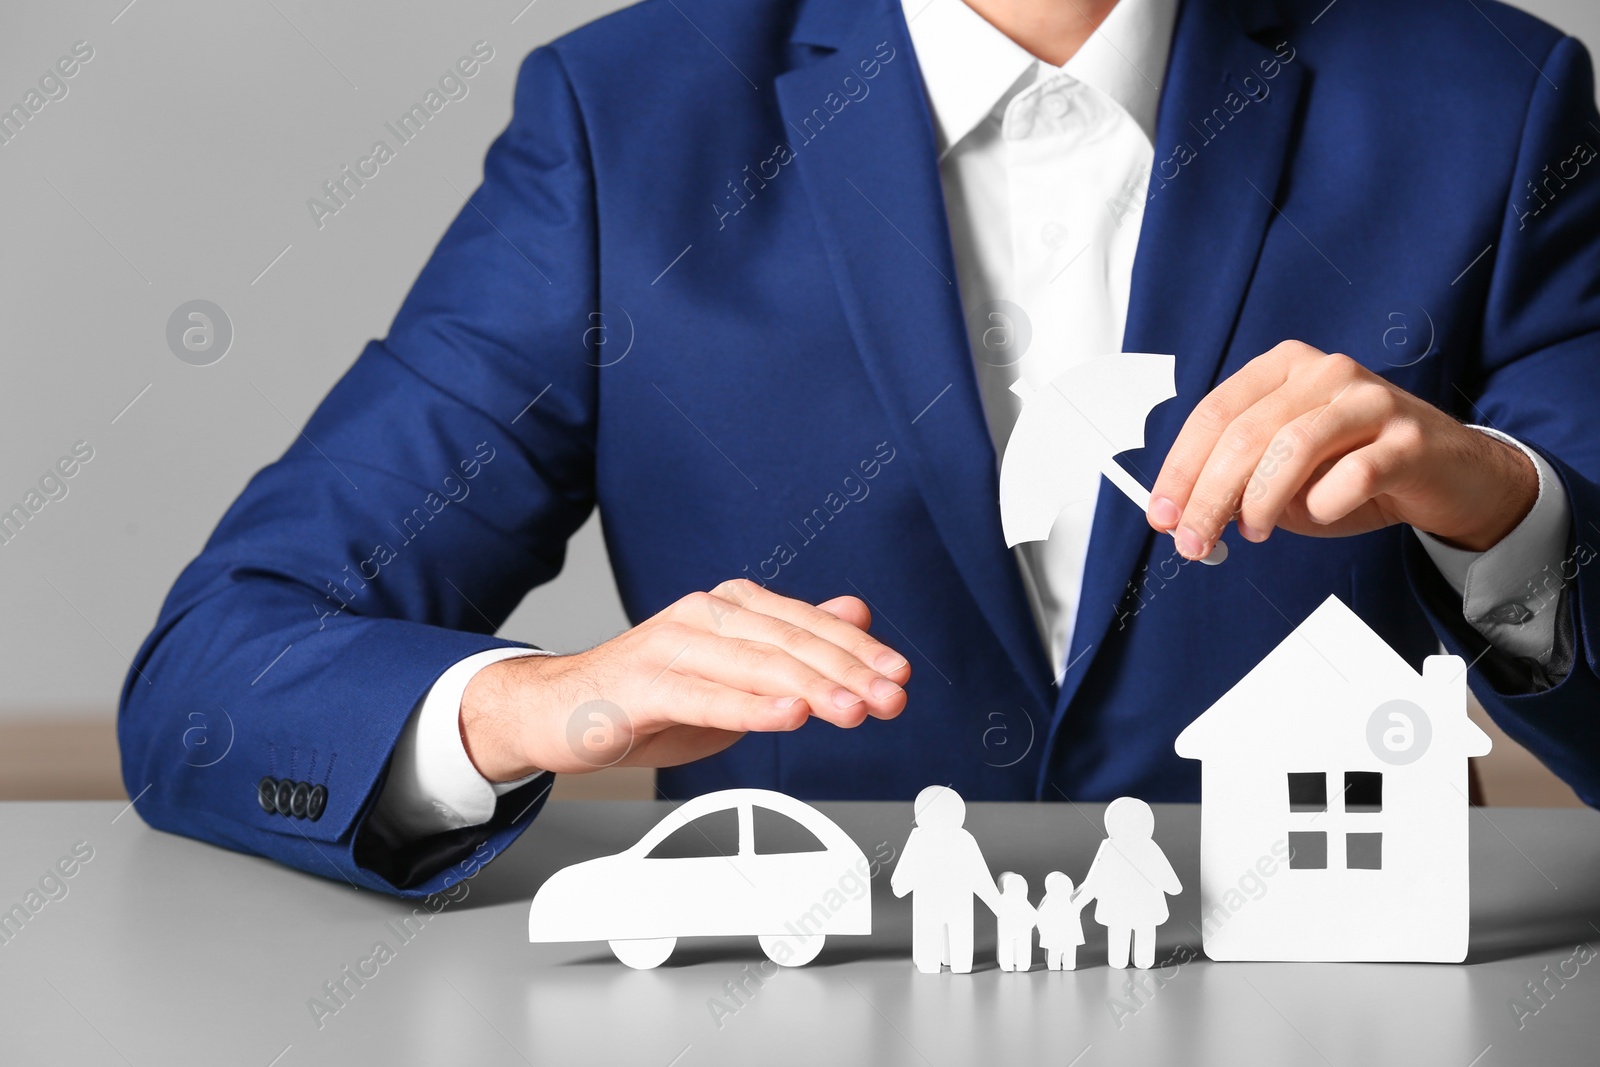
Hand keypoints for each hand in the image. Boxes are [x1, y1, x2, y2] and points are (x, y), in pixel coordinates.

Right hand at [458, 579, 910, 779]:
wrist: (560, 711)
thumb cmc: (652, 694)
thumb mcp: (736, 672)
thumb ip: (793, 644)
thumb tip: (855, 613)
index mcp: (731, 607)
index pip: (807, 625)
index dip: (858, 651)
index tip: (898, 677)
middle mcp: (703, 615)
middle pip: (789, 642)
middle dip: (847, 672)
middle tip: (889, 699)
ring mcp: (670, 645)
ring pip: (755, 664)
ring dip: (811, 689)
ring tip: (853, 709)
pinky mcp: (642, 684)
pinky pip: (705, 695)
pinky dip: (751, 707)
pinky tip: (789, 717)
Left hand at [1147, 341, 1538, 557]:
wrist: (1448, 475)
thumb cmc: (1355, 470)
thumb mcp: (1282, 472)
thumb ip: (1235, 481)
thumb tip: (1184, 515)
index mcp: (1284, 368)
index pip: (1213, 413)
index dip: (1180, 468)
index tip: (1162, 514)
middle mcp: (1325, 373)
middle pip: (1245, 433)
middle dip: (1208, 496)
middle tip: (1194, 542)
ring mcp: (1371, 401)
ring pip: (1292, 447)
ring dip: (1260, 503)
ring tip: (1253, 532)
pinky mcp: (1410, 439)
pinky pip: (1352, 476)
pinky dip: (1324, 506)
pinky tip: (1320, 516)